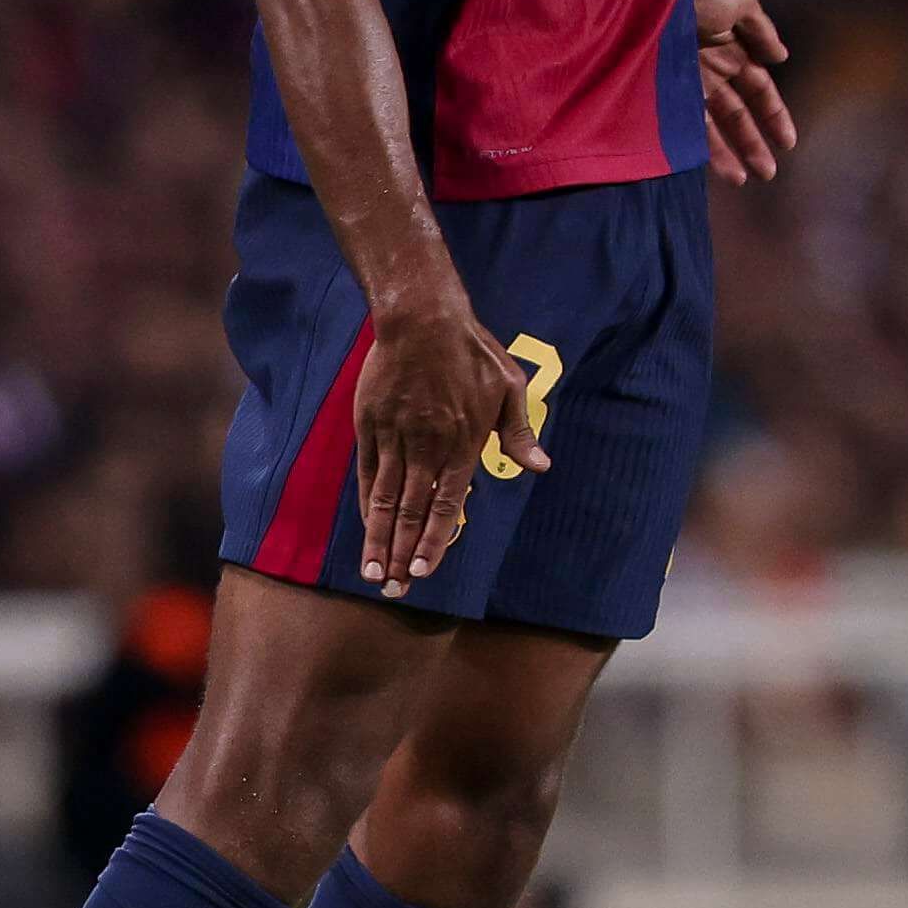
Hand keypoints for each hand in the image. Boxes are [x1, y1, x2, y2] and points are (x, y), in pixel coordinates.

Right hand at [355, 289, 543, 593]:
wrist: (423, 319)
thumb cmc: (472, 353)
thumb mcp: (509, 388)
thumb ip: (519, 433)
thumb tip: (541, 467)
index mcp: (463, 444)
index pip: (447, 506)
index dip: (435, 541)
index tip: (425, 570)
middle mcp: (428, 448)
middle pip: (413, 512)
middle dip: (402, 554)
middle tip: (394, 588)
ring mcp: (396, 438)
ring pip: (386, 499)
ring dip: (380, 538)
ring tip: (374, 572)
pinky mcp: (371, 426)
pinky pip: (368, 473)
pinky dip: (368, 504)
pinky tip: (366, 529)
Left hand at [693, 0, 797, 184]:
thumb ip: (762, 29)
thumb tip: (781, 57)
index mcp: (730, 47)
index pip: (757, 88)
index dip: (773, 114)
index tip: (788, 141)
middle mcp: (709, 69)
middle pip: (737, 113)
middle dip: (754, 142)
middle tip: (769, 173)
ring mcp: (686, 84)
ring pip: (714, 126)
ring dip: (731, 153)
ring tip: (744, 179)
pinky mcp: (664, 94)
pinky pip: (688, 127)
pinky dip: (703, 148)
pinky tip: (717, 167)